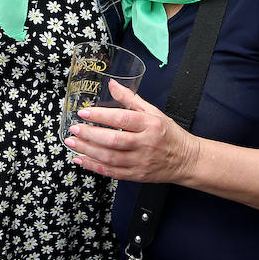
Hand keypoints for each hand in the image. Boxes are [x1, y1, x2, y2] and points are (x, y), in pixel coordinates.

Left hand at [63, 81, 200, 183]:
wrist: (186, 160)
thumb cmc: (169, 134)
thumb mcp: (153, 112)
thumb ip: (131, 98)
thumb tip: (112, 84)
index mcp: (150, 124)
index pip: (122, 119)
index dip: (101, 115)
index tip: (84, 112)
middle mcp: (145, 144)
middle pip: (114, 140)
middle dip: (90, 135)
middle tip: (74, 129)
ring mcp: (141, 162)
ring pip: (110, 158)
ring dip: (88, 150)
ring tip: (72, 142)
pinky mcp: (137, 175)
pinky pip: (112, 173)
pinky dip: (95, 167)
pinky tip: (82, 159)